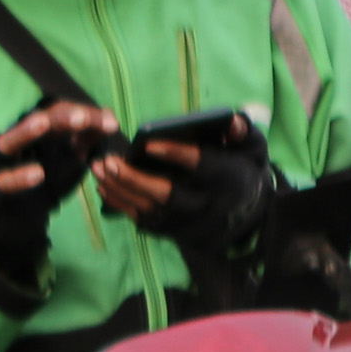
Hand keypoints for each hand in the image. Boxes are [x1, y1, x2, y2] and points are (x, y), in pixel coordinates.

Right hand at [0, 104, 117, 310]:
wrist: (19, 216)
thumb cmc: (46, 182)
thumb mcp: (71, 160)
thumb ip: (87, 141)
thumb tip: (109, 121)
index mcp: (38, 131)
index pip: (62, 113)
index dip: (85, 115)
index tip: (110, 124)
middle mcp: (17, 140)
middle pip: (37, 121)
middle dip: (60, 117)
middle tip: (82, 118)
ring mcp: (2, 163)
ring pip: (8, 143)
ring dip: (25, 132)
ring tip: (43, 124)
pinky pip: (4, 181)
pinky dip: (19, 177)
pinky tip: (37, 174)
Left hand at [114, 126, 272, 269]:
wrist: (242, 217)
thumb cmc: (240, 173)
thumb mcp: (252, 151)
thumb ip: (242, 134)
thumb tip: (232, 121)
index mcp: (226, 179)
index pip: (200, 165)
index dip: (175, 154)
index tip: (148, 143)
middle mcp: (204, 204)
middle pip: (165, 193)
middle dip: (134, 178)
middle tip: (109, 160)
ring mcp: (185, 221)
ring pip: (147, 208)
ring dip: (119, 189)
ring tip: (98, 168)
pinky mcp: (170, 230)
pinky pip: (140, 219)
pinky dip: (119, 203)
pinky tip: (103, 185)